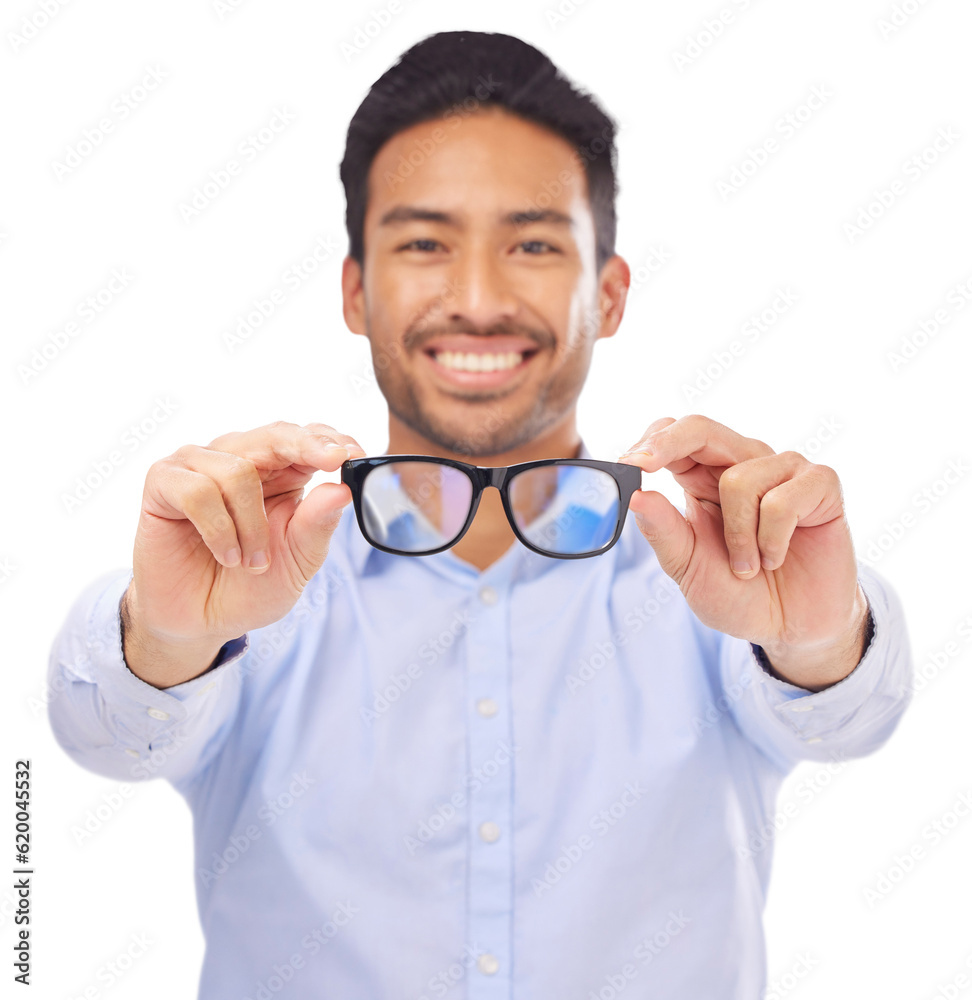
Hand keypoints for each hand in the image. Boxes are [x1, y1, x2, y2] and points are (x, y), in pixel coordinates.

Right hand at [127, 420, 364, 649]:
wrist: (203, 622)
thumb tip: (341, 490)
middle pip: (274, 435)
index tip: (355, 453)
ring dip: (251, 525)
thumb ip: (317, 526)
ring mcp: (199, 465)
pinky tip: (226, 554)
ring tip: (250, 561)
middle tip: (332, 461)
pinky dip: (218, 529)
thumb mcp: (297, 561)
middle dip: (306, 447)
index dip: (329, 439)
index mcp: (280, 471)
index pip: (306, 439)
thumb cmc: (251, 586)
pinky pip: (197, 491)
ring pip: (237, 471)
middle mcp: (240, 458)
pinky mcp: (164, 482)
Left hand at [617, 415, 868, 687]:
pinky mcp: (820, 485)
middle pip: (701, 429)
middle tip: (644, 466)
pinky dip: (772, 540)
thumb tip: (636, 496)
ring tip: (749, 566)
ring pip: (740, 479)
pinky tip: (777, 557)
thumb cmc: (739, 593)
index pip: (673, 436)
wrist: (791, 627)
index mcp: (702, 478)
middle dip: (668, 445)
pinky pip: (782, 500)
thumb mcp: (688, 568)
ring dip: (738, 536)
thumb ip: (664, 532)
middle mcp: (741, 464)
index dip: (651, 442)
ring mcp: (783, 470)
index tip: (628, 464)